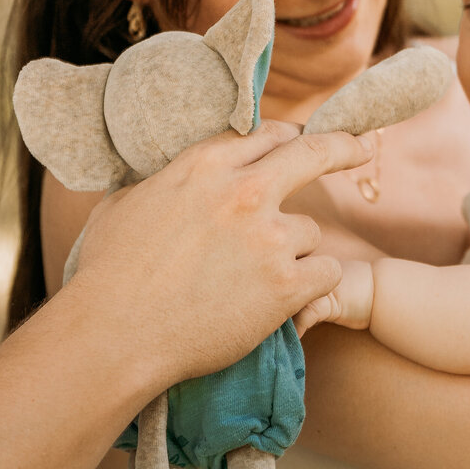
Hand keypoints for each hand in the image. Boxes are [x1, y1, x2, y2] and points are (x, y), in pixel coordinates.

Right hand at [73, 122, 373, 386]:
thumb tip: (157, 180)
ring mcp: (269, 237)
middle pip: (313, 154)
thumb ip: (157, 183)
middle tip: (363, 147)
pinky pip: (325, 273)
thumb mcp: (123, 205)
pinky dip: (311, 286)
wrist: (117, 333)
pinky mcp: (286, 284)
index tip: (299, 142)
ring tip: (255, 282)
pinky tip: (287, 301)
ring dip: (293, 252)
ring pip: (309, 231)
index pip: (263, 135)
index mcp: (203, 166)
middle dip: (344, 147)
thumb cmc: (107, 275)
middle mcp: (243, 191)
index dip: (284, 139)